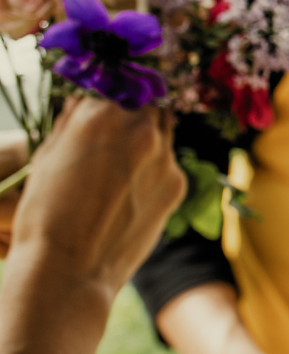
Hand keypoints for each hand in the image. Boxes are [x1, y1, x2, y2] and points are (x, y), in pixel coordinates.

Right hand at [0, 101, 184, 353]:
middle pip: (147, 103)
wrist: (70, 270)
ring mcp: (165, 156)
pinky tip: (128, 192)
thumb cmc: (45, 214)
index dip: (113, 91)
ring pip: (163, 131)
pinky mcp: (178, 185)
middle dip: (135, 111)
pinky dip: (153, 170)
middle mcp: (141, 128)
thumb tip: (85, 102)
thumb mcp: (48, 157)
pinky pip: (168, 165)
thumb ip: (73, 123)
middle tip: (118, 131)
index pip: (117, 83)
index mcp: (102, 113)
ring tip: (121, 164)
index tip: (109, 98)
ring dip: (147, 138)